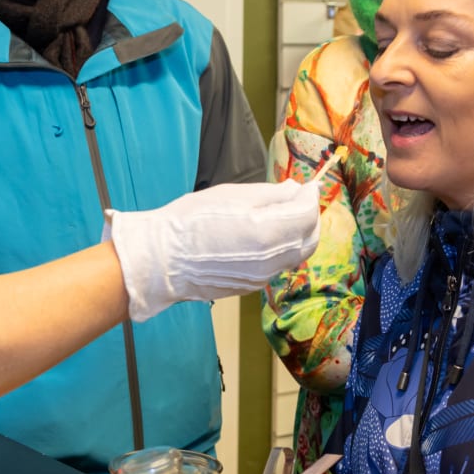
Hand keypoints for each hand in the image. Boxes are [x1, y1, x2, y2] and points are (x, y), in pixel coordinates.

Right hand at [106, 181, 321, 320]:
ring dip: (297, 234)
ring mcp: (263, 278)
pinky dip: (281, 249)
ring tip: (282, 215)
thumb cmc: (191, 220)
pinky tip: (263, 236)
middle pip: (309, 240)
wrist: (163, 261)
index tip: (307, 186)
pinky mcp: (252, 287)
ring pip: (295, 255)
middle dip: (309, 218)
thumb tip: (295, 191)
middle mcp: (272, 261)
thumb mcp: (232, 196)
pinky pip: (277, 266)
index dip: (310, 197)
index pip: (307, 215)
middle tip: (300, 200)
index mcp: (268, 233)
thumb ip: (270, 195)